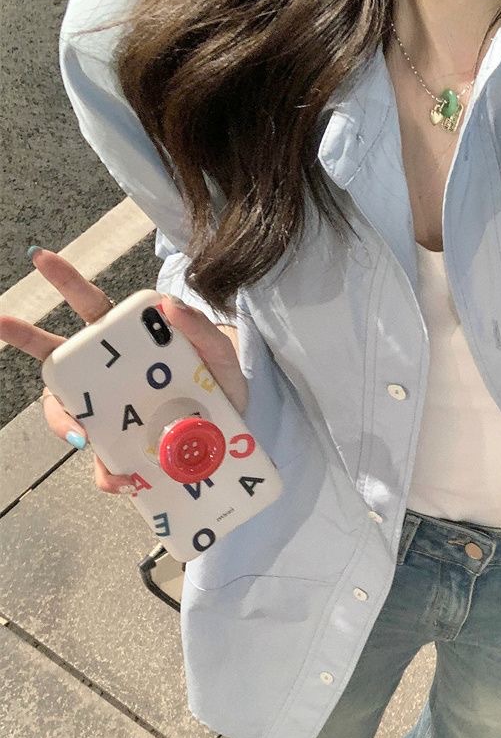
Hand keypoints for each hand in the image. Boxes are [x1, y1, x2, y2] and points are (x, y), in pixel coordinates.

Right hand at [0, 247, 247, 493]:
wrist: (240, 435)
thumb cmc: (222, 386)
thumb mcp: (220, 357)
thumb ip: (200, 330)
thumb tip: (169, 303)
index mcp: (131, 343)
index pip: (94, 307)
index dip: (66, 282)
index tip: (41, 258)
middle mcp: (110, 374)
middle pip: (58, 355)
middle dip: (26, 337)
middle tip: (0, 321)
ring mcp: (111, 411)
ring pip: (66, 412)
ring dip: (65, 424)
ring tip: (85, 437)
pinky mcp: (122, 449)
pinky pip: (102, 464)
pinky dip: (109, 473)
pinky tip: (127, 479)